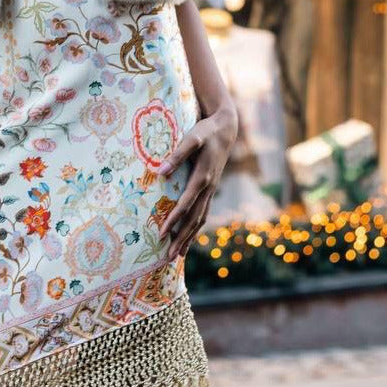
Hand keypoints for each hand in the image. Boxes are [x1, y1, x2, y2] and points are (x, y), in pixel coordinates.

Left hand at [156, 103, 237, 261]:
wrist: (226, 129)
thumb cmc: (206, 131)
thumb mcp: (192, 137)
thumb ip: (177, 154)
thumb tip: (160, 171)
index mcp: (203, 176)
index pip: (186, 203)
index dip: (173, 219)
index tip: (161, 233)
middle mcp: (209, 187)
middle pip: (193, 219)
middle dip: (180, 238)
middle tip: (167, 257)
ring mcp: (211, 190)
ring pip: (200, 219)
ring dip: (188, 238)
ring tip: (177, 256)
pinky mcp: (211, 189)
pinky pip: (203, 213)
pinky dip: (195, 228)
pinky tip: (188, 238)